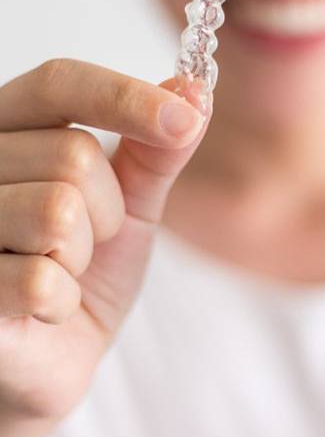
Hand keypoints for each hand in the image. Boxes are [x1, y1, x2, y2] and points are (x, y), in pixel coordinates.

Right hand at [0, 59, 206, 436]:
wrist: (55, 352)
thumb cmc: (89, 269)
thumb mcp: (132, 202)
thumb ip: (157, 150)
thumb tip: (195, 92)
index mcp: (12, 131)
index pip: (61, 83)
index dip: (126, 96)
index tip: (186, 119)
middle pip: (73, 156)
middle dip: (107, 211)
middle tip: (87, 242)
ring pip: (56, 211)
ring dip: (82, 256)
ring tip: (62, 272)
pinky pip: (37, 278)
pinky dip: (63, 300)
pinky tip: (44, 308)